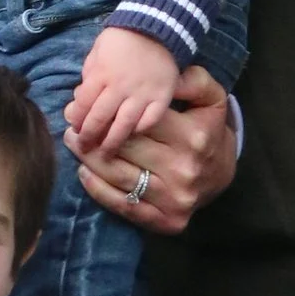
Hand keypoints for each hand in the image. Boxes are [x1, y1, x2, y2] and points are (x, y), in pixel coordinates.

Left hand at [65, 23, 181, 161]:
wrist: (157, 27)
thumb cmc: (122, 39)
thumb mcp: (97, 52)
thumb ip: (89, 75)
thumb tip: (82, 100)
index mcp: (101, 73)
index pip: (83, 104)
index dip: (76, 119)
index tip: (75, 128)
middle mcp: (120, 86)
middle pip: (100, 119)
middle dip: (89, 136)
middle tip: (85, 147)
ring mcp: (143, 93)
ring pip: (124, 125)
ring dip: (112, 142)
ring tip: (105, 153)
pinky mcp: (162, 97)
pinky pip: (150, 120)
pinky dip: (140, 130)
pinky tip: (132, 135)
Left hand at [70, 61, 237, 235]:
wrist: (223, 175)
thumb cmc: (209, 130)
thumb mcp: (211, 98)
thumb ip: (193, 80)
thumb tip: (170, 75)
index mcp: (193, 136)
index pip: (141, 120)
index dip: (110, 108)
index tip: (85, 100)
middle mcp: (184, 169)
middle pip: (125, 147)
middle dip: (93, 131)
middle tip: (70, 119)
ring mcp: (175, 198)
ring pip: (119, 175)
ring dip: (88, 157)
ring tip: (72, 140)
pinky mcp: (166, 221)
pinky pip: (123, 205)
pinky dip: (98, 189)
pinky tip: (84, 172)